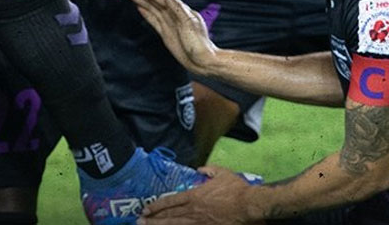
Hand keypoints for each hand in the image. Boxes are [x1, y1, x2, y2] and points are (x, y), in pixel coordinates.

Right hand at [121, 0, 216, 73]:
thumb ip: (178, 8)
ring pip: (150, 7)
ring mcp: (168, 22)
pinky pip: (152, 19)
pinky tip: (138, 7)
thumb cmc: (200, 44)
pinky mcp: (165, 32)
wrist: (203, 62)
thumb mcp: (189, 25)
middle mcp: (172, 13)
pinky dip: (145, 12)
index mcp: (178, 8)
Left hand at [139, 167, 263, 223]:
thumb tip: (200, 169)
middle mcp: (193, 209)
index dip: (156, 206)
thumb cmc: (236, 189)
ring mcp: (200, 221)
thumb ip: (208, 170)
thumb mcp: (221, 173)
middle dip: (153, 219)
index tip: (145, 209)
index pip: (170, 201)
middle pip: (169, 215)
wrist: (248, 204)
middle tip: (139, 221)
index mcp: (194, 195)